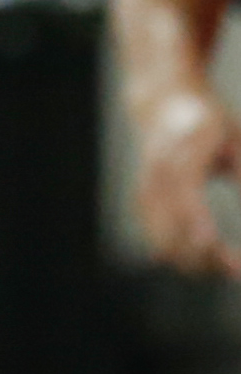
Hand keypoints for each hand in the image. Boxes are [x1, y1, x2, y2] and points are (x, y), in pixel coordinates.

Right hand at [133, 88, 240, 277]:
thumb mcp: (236, 140)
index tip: (219, 252)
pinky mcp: (142, 204)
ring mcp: (144, 191)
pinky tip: (210, 258)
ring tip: (231, 268)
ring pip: (162, 243)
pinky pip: (158, 240)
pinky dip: (183, 255)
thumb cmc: (208, 123)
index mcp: (179, 156)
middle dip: (204, 258)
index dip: (199, 226)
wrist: (164, 104)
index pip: (185, 198)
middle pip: (169, 230)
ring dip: (195, 263)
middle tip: (239, 269)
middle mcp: (155, 177)